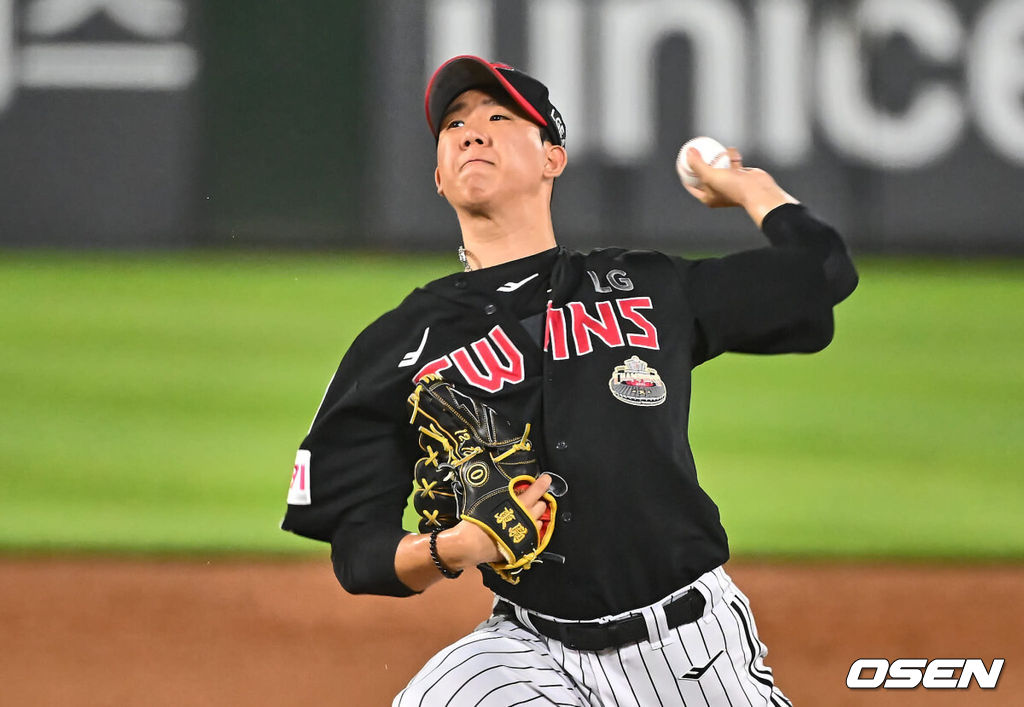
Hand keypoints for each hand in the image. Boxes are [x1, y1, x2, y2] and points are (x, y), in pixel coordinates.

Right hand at [443, 473, 552, 567]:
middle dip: (537, 500)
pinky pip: (534, 535)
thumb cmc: (478, 520)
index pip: (538, 489)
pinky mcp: (524, 545)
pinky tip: (522, 529)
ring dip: (535, 516)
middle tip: (528, 499)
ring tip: (524, 515)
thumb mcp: (487, 496)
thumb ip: (500, 490)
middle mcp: (528, 517)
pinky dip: (531, 530)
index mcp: (521, 504)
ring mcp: (527, 532)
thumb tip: (506, 485)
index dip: (543, 482)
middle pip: (542, 505)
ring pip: (540, 521)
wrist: (472, 545)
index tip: (546, 479)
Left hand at [684, 147, 798, 226]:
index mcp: (708, 197)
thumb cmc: (731, 187)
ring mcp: (729, 183)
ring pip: (719, 167)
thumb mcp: (709, 176)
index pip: (691, 186)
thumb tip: (688, 152)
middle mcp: (718, 191)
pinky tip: (729, 149)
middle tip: (695, 151)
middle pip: (704, 175)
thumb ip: (697, 164)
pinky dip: (731, 156)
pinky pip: (732, 162)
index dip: (685, 174)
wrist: (757, 191)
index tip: (681, 163)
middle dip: (700, 163)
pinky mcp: (740, 174)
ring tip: (710, 147)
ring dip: (716, 158)